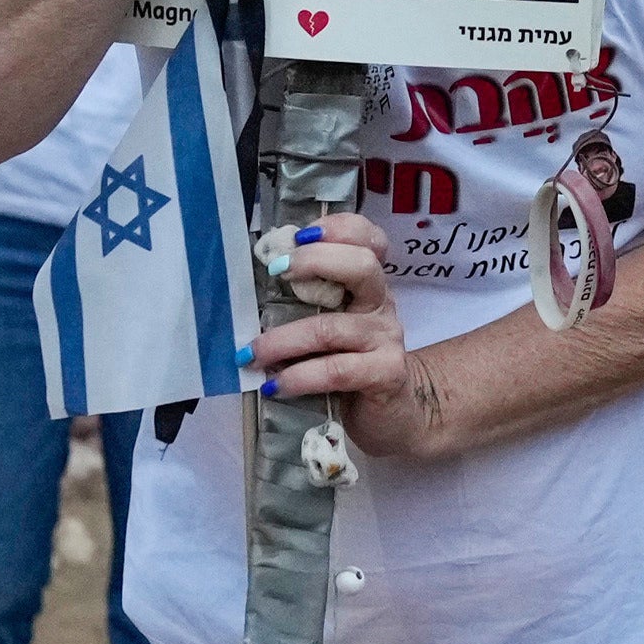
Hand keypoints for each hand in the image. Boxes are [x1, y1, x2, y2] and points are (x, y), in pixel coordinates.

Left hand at [252, 213, 426, 450]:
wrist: (392, 414)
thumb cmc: (350, 364)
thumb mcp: (331, 327)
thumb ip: (308, 304)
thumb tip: (253, 291)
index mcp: (368, 285)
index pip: (369, 239)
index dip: (339, 229)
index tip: (299, 235)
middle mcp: (381, 304)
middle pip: (362, 266)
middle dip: (314, 262)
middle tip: (276, 271)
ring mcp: (386, 338)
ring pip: (331, 328)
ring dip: (283, 340)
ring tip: (251, 354)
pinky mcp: (385, 373)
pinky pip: (336, 371)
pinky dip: (299, 377)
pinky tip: (275, 386)